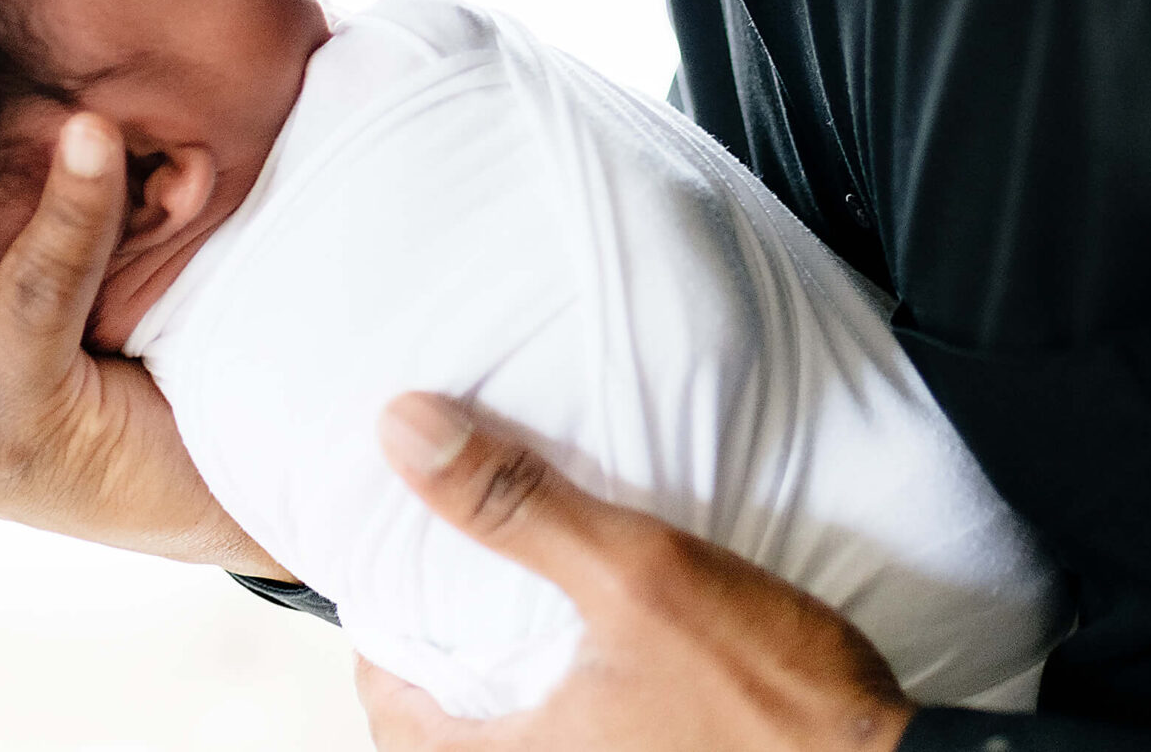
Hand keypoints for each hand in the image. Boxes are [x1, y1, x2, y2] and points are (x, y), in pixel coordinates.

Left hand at [357, 394, 914, 751]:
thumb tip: (407, 431)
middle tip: (438, 600)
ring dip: (504, 692)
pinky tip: (602, 644)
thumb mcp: (634, 571)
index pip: (400, 726)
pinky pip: (591, 741)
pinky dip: (572, 701)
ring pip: (525, 745)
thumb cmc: (772, 699)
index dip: (378, 658)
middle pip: (455, 744)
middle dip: (437, 679)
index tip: (381, 593)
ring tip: (513, 611)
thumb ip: (515, 504)